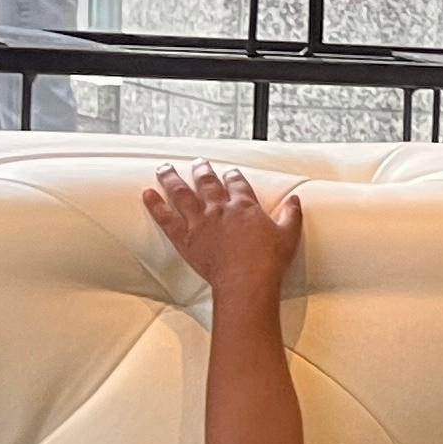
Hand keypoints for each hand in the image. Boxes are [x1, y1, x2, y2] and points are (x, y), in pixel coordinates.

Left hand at [144, 160, 301, 300]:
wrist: (246, 280)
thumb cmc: (267, 261)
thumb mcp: (288, 235)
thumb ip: (290, 214)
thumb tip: (294, 200)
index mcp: (244, 206)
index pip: (237, 183)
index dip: (233, 176)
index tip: (230, 173)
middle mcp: (219, 209)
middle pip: (207, 182)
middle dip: (202, 170)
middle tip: (198, 163)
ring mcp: (199, 221)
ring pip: (181, 193)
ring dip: (172, 178)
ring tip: (165, 168)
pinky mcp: (185, 237)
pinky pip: (165, 217)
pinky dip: (155, 204)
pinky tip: (148, 194)